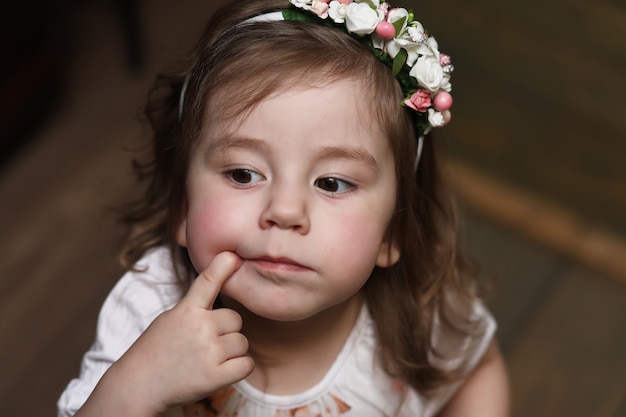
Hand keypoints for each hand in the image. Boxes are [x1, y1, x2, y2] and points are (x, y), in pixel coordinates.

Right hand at [102, 252, 254, 414]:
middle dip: (226, 332)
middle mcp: (200, 327)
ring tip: (207, 359)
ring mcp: (209, 351)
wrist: (138, 385)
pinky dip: (238, 368)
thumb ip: (195, 306)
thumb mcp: (170, 319)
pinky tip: (221, 371)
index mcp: (186, 310)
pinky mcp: (216, 376)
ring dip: (231, 352)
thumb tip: (222, 287)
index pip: (207, 281)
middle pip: (235, 320)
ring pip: (242, 343)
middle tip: (205, 344)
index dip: (222, 266)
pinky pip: (246, 364)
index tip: (233, 256)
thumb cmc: (156, 350)